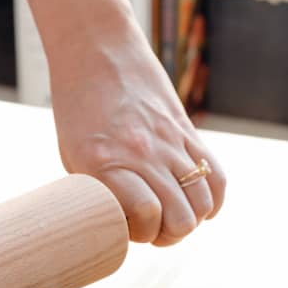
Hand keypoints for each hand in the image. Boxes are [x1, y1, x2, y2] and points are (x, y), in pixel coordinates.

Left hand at [48, 16, 226, 245]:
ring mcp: (169, 142)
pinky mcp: (186, 131)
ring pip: (201, 203)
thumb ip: (98, 189)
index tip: (126, 228)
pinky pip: (216, 176)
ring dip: (189, 220)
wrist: (97, 51)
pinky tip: (197, 206)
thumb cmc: (76, 106)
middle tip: (150, 229)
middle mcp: (142, 154)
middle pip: (180, 219)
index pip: (145, 215)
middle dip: (166, 236)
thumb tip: (120, 225)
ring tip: (170, 216)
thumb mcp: (72, 152)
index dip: (140, 233)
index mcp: (105, 161)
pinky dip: (212, 200)